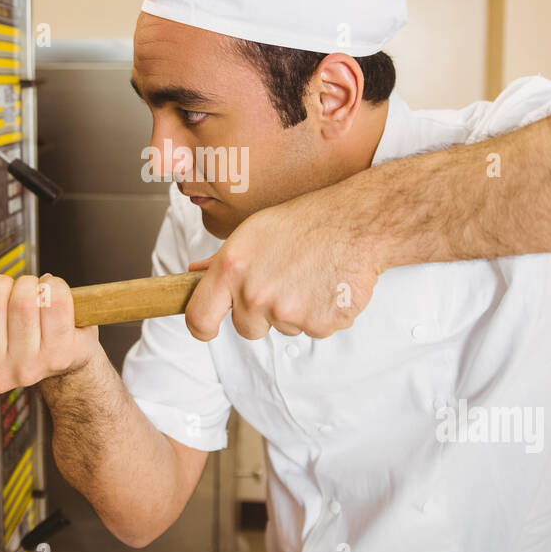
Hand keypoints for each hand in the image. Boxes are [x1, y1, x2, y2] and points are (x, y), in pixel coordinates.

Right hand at [0, 270, 99, 390]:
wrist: (62, 358)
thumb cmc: (18, 334)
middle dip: (3, 284)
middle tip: (12, 291)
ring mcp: (27, 367)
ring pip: (22, 301)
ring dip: (30, 284)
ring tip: (33, 294)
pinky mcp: (58, 355)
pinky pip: (54, 303)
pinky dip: (55, 286)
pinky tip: (52, 294)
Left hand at [182, 185, 380, 340]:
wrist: (356, 224)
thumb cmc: (305, 222)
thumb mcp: (253, 232)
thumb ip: (221, 261)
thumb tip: (194, 273)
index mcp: (232, 270)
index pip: (198, 319)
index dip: (202, 326)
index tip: (209, 326)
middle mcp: (255, 295)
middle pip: (246, 329)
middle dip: (260, 314)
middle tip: (282, 281)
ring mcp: (288, 314)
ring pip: (282, 328)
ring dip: (294, 310)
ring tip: (309, 276)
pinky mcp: (320, 325)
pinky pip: (313, 330)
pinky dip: (320, 313)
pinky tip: (327, 285)